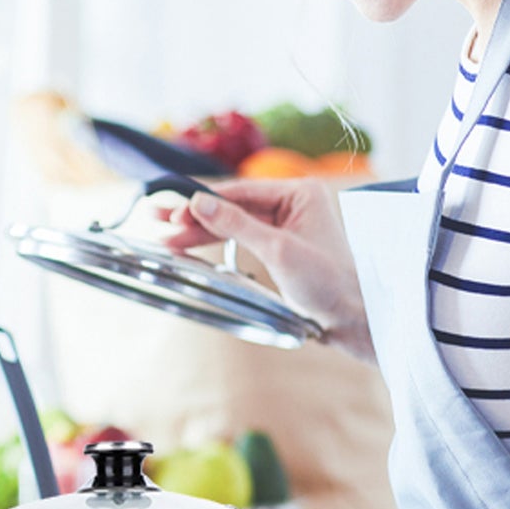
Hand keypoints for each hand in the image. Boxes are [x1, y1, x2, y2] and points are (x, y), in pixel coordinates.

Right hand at [162, 179, 373, 359]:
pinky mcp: (278, 245)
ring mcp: (285, 223)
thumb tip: (198, 202)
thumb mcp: (278, 250)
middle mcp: (292, 202)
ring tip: (166, 238)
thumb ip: (236, 225)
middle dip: (196, 216)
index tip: (174, 212)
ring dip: (201, 232)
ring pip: (232, 223)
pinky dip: (216, 243)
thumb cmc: (327, 282)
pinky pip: (240, 238)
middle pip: (233, 206)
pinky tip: (190, 245)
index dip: (205, 203)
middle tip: (158, 217)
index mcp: (300, 193)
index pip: (241, 192)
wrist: (351, 317)